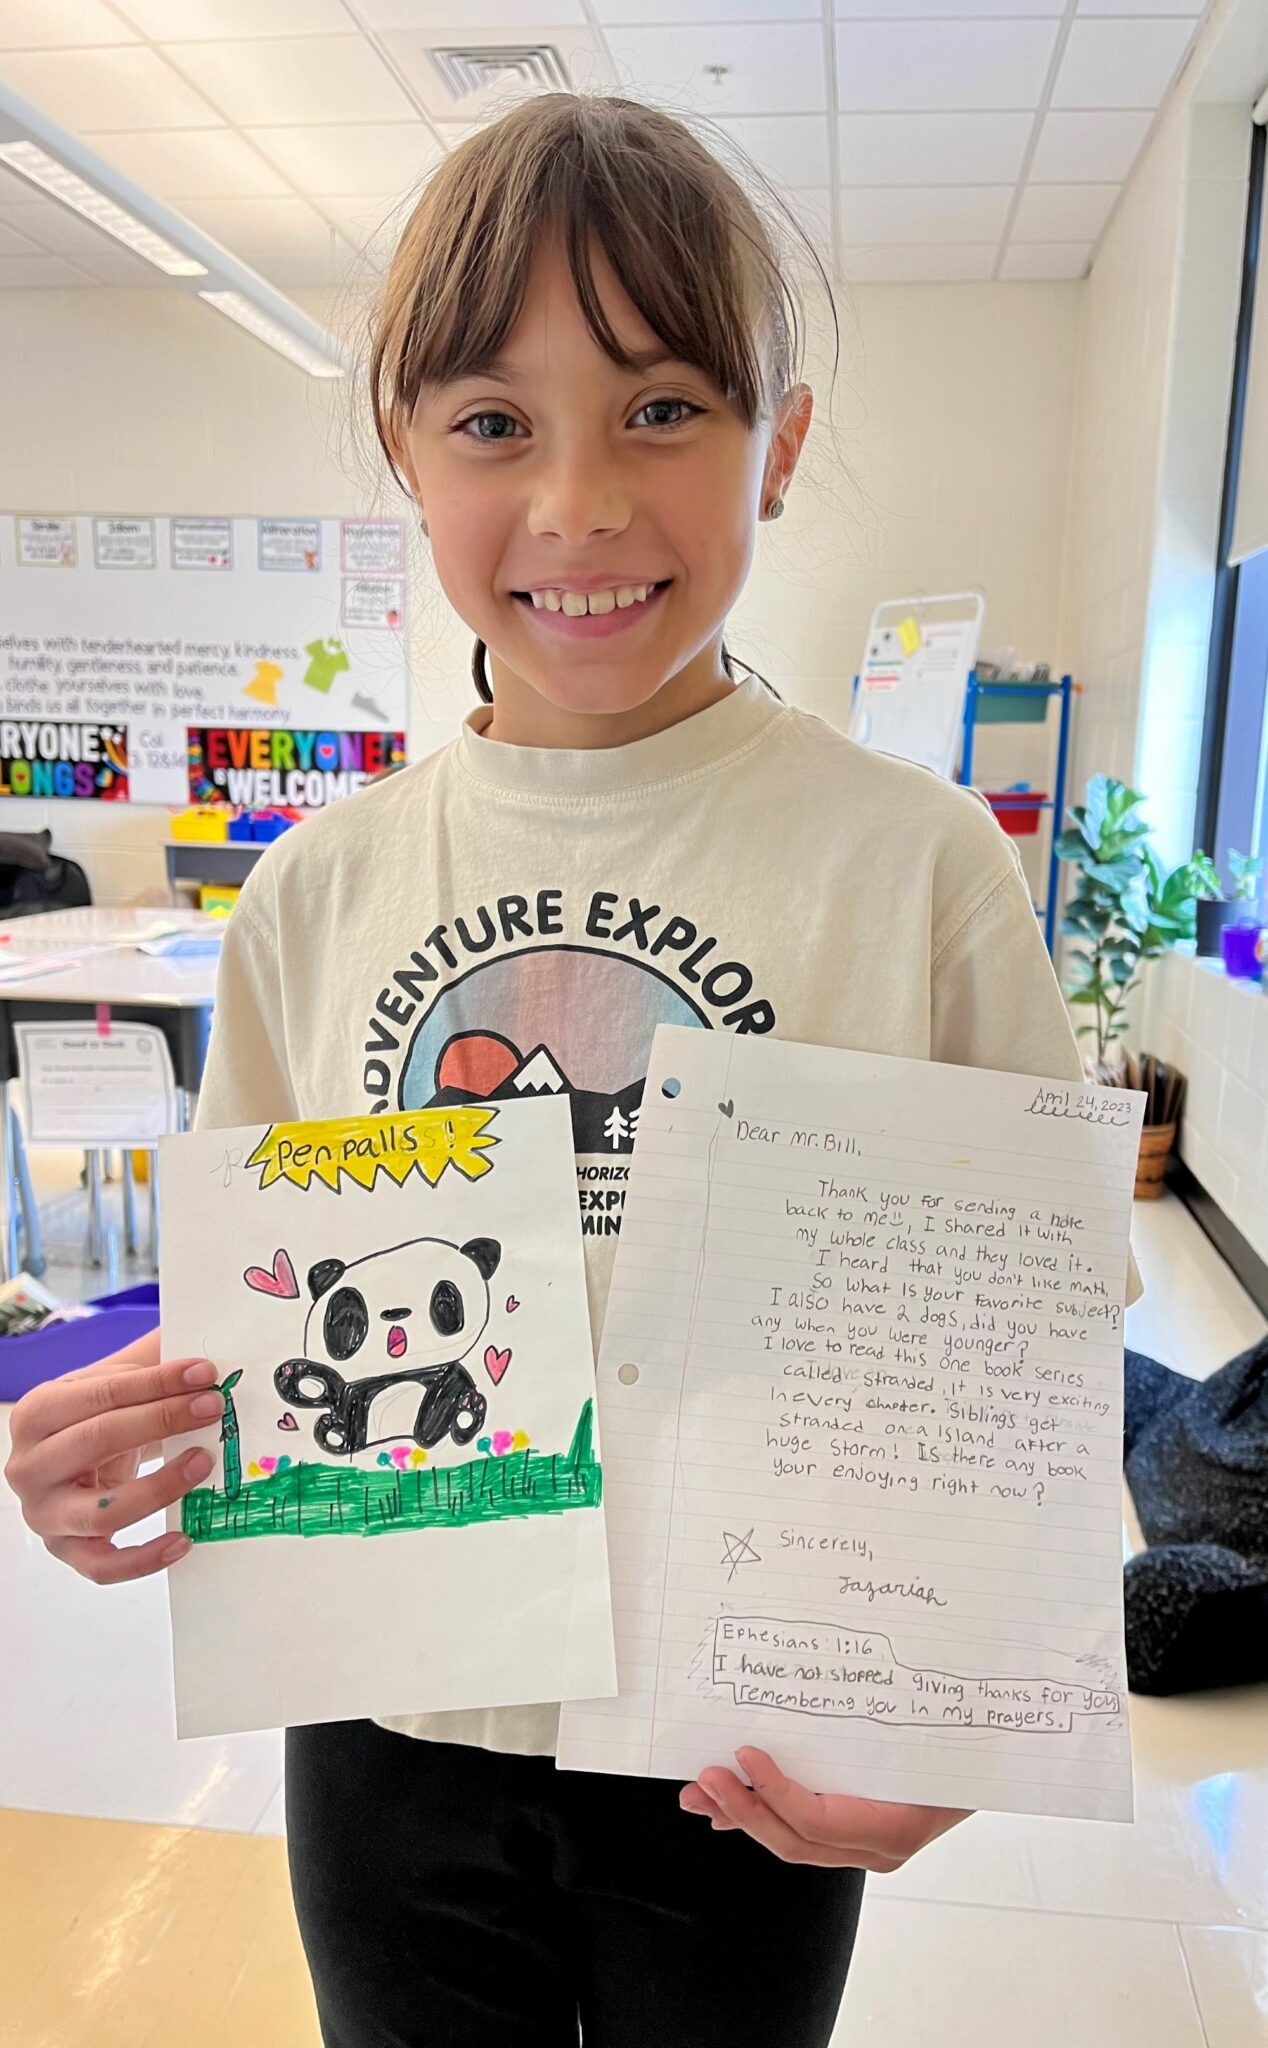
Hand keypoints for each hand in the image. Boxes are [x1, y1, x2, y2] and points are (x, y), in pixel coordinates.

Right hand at [3, 1331, 222, 1584]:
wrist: (79, 1459)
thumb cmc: (103, 1414)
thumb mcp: (117, 1377)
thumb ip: (156, 1355)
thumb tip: (215, 1329)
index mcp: (37, 1412)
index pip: (101, 1394)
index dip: (156, 1382)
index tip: (205, 1372)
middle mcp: (28, 1466)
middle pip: (98, 1441)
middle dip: (162, 1421)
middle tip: (214, 1407)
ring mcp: (44, 1514)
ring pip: (101, 1511)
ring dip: (160, 1488)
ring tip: (205, 1463)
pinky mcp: (66, 1551)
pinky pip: (102, 1567)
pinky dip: (144, 1560)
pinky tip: (184, 1539)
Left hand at [680, 1747, 972, 1868]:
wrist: (997, 1757)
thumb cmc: (966, 1738)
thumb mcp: (923, 1731)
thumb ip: (875, 1730)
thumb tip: (831, 1695)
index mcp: (896, 1826)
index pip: (818, 1821)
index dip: (775, 1793)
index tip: (745, 1754)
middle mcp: (879, 1848)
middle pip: (796, 1841)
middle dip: (743, 1811)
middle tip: (705, 1779)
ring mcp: (868, 1848)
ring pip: (795, 1843)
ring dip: (744, 1816)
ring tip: (702, 1795)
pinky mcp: (858, 1835)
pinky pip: (804, 1834)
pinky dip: (766, 1817)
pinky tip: (731, 1809)